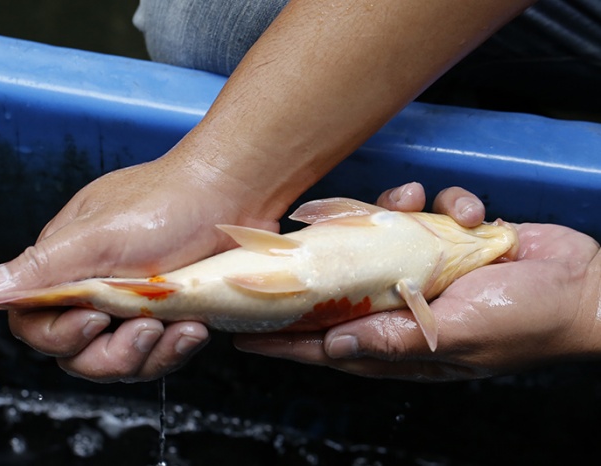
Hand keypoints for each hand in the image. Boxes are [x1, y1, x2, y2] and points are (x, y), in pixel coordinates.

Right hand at [0, 155, 277, 382]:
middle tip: (146, 330)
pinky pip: (159, 353)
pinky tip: (195, 328)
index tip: (95, 320)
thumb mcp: (99, 233)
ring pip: (122, 361)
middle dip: (111, 355)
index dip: (59, 335)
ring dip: (149, 355)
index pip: (35, 322)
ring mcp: (134, 305)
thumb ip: (44, 266)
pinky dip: (176, 349)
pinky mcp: (169, 315)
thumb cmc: (168, 202)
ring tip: (180, 327)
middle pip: (79, 354)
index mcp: (66, 266)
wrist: (235, 191)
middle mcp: (95, 289)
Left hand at [234, 184, 600, 380]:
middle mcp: (403, 307)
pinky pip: (425, 218)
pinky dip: (445, 206)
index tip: (242, 333)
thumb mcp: (458, 335)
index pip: (326, 344)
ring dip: (395, 215)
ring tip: (416, 203)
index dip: (284, 341)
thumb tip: (334, 347)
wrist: (586, 285)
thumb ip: (395, 340)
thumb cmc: (527, 320)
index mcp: (400, 342)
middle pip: (342, 285)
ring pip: (379, 240)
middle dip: (330, 256)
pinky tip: (469, 211)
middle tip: (308, 232)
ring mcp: (423, 273)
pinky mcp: (447, 243)